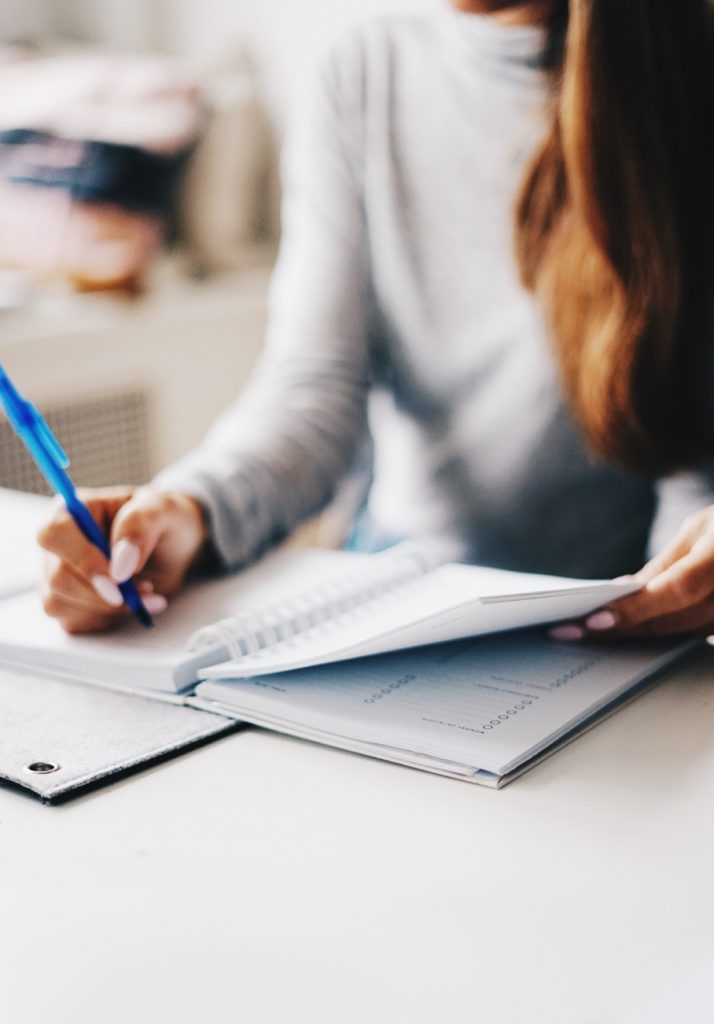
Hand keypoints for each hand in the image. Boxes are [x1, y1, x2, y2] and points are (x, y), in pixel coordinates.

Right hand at [38, 486, 209, 633]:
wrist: (174, 547)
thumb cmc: (164, 520)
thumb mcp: (163, 510)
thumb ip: (139, 527)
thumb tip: (119, 567)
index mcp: (73, 510)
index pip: (54, 534)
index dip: (82, 559)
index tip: (118, 578)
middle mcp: (59, 543)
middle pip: (57, 576)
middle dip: (103, 593)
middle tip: (145, 589)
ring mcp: (59, 574)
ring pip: (60, 603)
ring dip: (107, 608)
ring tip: (144, 593)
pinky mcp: (67, 602)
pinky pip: (71, 621)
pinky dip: (106, 619)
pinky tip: (129, 605)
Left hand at [550, 505, 713, 641]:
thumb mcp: (701, 528)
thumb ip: (667, 563)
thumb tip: (626, 591)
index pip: (677, 590)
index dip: (636, 608)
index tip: (594, 620)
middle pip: (675, 620)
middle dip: (622, 627)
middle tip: (573, 631)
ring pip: (684, 633)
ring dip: (637, 635)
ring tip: (590, 633)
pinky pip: (697, 636)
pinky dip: (663, 633)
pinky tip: (630, 631)